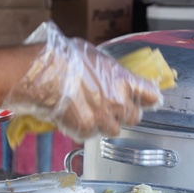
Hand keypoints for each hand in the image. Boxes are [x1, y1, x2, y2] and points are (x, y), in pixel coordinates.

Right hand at [1, 22, 162, 141]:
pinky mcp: (86, 130)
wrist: (42, 73)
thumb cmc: (65, 58)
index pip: (151, 96)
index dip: (149, 98)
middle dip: (124, 112)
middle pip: (134, 117)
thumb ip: (112, 73)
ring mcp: (102, 119)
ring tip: (90, 112)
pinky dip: (85, 129)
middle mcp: (118, 102)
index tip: (147, 100)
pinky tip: (75, 116)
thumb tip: (115, 78)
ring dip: (105, 123)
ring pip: (113, 129)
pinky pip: (91, 134)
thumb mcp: (96, 57)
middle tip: (110, 106)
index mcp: (124, 81)